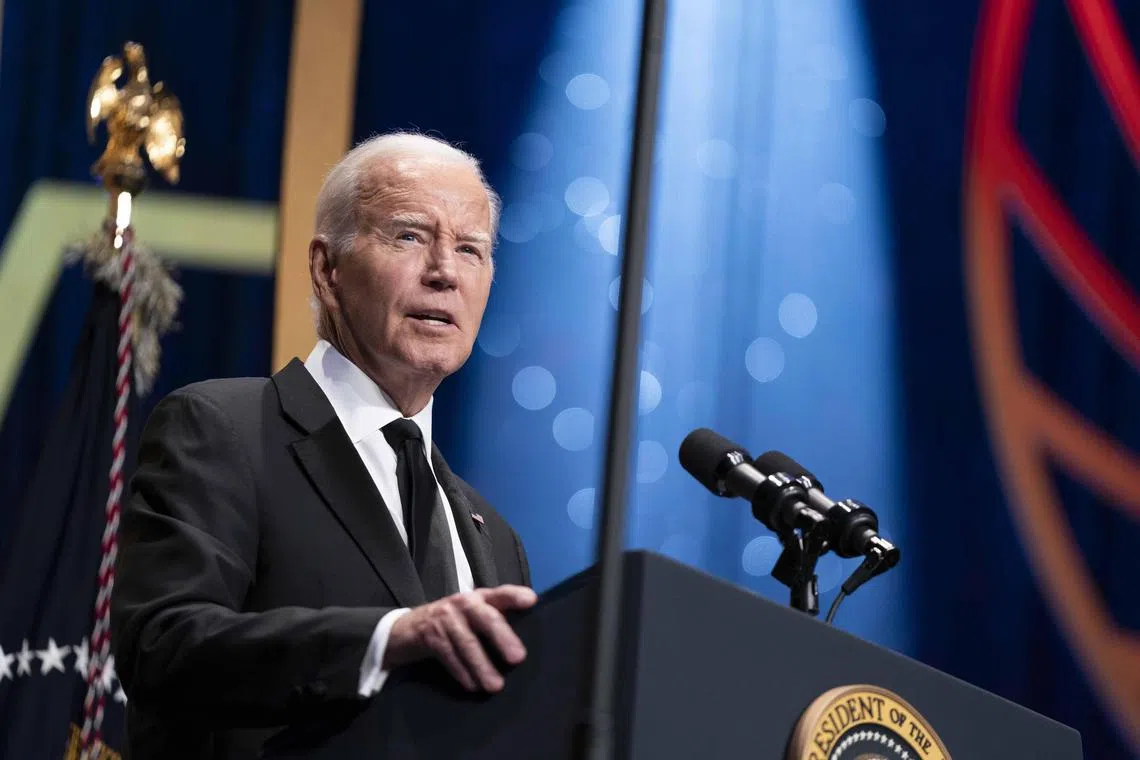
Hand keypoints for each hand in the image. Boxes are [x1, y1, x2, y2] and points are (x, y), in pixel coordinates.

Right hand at [384, 585, 537, 691]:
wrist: (406, 629)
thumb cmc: (452, 624)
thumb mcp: (472, 616)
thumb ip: (497, 620)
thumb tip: (524, 644)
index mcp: (480, 597)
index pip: (501, 593)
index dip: (515, 596)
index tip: (531, 601)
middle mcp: (464, 603)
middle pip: (486, 618)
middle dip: (502, 637)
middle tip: (518, 658)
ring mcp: (445, 618)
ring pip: (467, 643)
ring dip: (482, 665)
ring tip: (496, 685)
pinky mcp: (429, 636)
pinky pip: (449, 656)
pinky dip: (462, 672)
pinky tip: (472, 686)